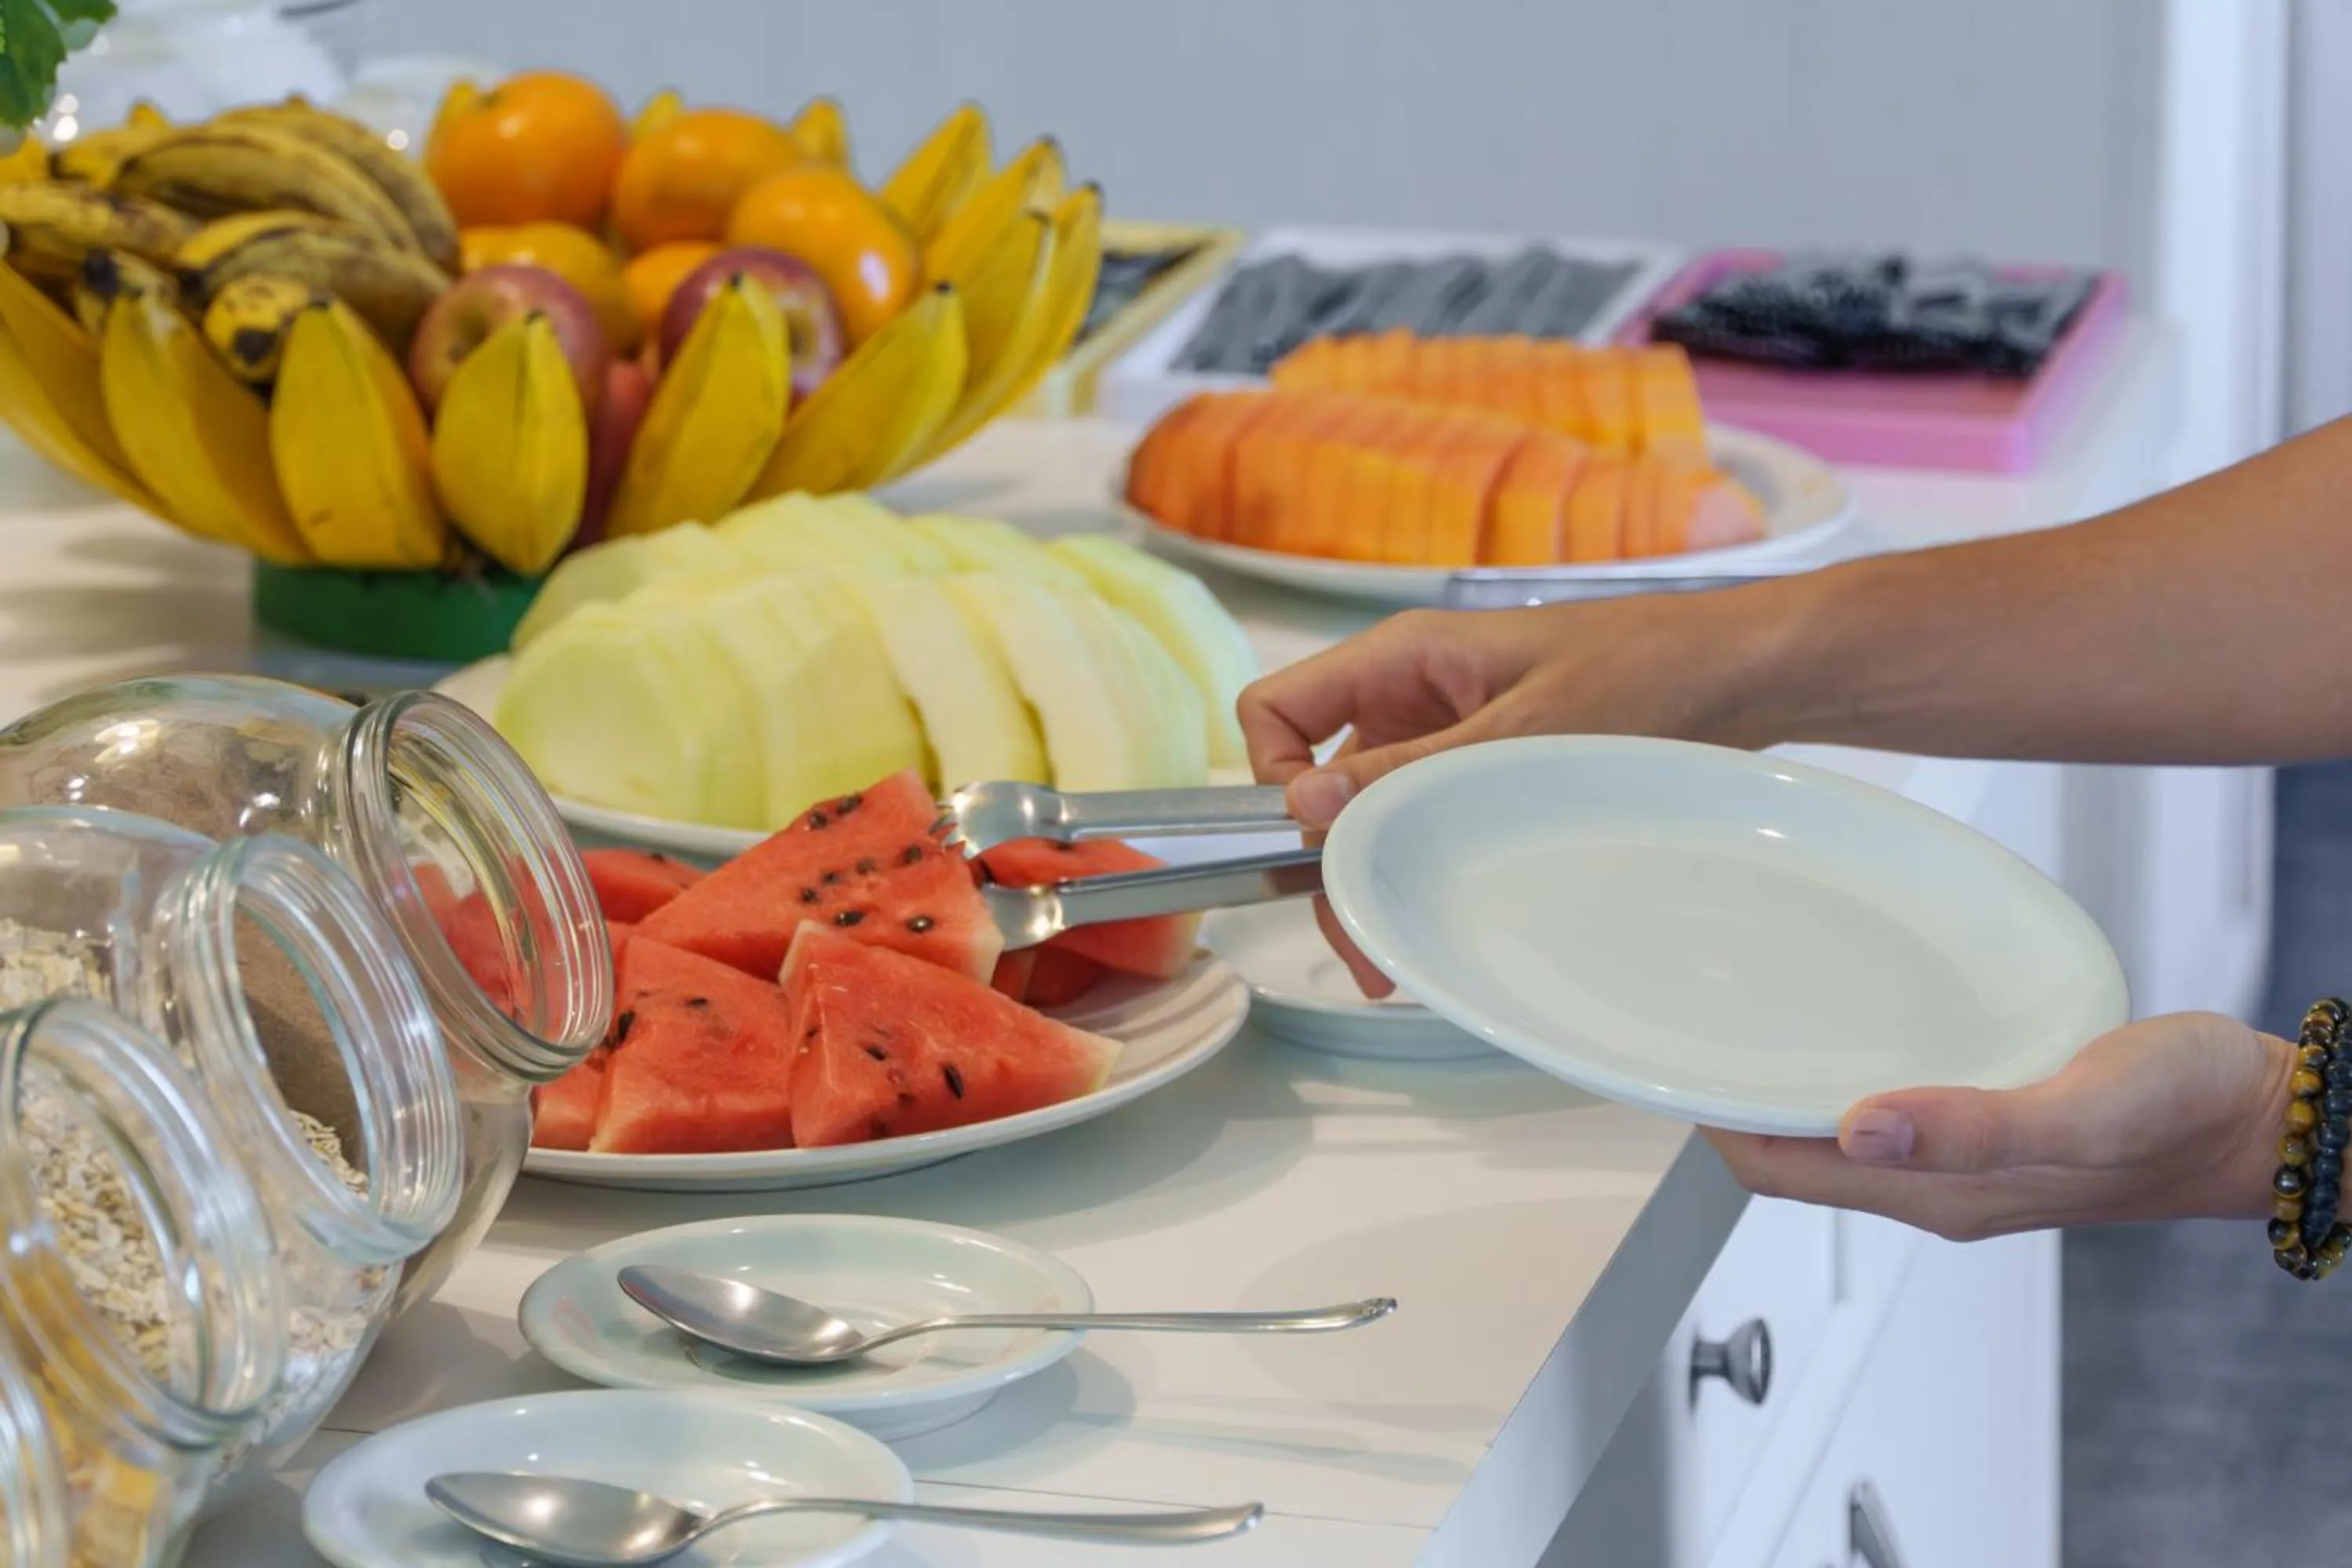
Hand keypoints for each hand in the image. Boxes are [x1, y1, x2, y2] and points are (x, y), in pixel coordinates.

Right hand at [1238, 594, 1786, 993]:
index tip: (1321, 850)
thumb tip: (1299, 806)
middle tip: (1367, 952)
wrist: (1743, 674)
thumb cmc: (1642, 677)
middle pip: (1318, 779)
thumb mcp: (1516, 735)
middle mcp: (1409, 691)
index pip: (1275, 710)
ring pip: (1371, 810)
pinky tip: (1441, 918)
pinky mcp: (1483, 763)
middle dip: (1330, 861)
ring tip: (1398, 960)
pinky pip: (1423, 816)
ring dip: (1376, 875)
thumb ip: (1404, 772)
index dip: (1274, 780)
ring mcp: (1445, 728)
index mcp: (1401, 659)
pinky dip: (1421, 866)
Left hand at [1704, 1013, 2295, 1240]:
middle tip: (1688, 1021)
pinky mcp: (1994, 1124)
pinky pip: (1892, 1106)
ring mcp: (1963, 1158)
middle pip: (1793, 1153)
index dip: (1714, 1124)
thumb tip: (1856, 1125)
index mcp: (1939, 1192)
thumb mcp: (2082, 1109)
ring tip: (1744, 1012)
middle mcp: (1935, 1185)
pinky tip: (1848, 1015)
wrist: (2268, 1115)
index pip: (1779, 1171)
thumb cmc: (2188, 1108)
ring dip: (1786, 1083)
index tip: (1670, 1063)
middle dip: (1733, 1099)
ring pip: (1837, 1129)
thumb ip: (1973, 1124)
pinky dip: (1849, 1067)